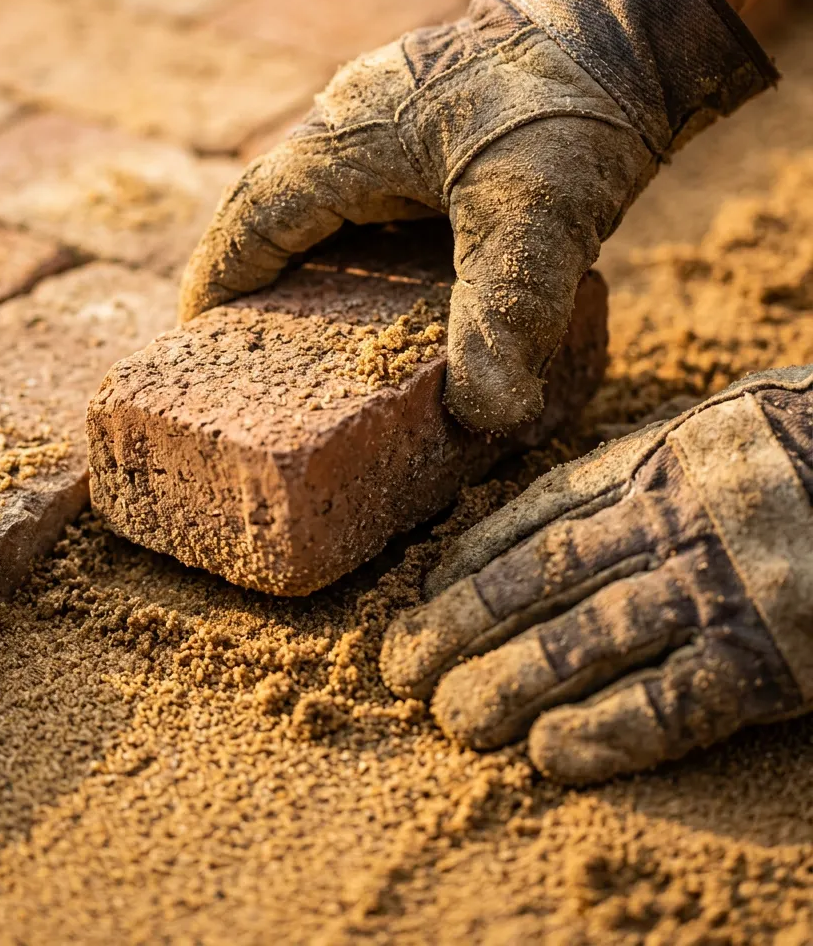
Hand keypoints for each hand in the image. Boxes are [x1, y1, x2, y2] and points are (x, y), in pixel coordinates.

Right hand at [180, 0, 774, 434]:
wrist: (630, 22)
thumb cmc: (572, 102)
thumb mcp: (540, 213)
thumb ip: (507, 314)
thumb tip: (484, 416)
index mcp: (346, 141)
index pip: (253, 216)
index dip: (220, 278)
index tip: (194, 335)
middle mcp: (354, 125)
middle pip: (274, 204)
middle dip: (251, 270)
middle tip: (241, 339)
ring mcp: (393, 121)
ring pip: (322, 198)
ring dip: (306, 256)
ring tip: (307, 325)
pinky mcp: (435, 129)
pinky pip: (371, 193)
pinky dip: (362, 243)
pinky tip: (390, 284)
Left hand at [380, 366, 812, 783]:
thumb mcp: (734, 421)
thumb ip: (656, 460)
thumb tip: (569, 515)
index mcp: (668, 453)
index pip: (541, 510)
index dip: (473, 555)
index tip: (425, 591)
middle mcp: (682, 516)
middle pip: (541, 578)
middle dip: (461, 625)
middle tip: (400, 667)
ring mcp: (728, 588)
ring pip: (586, 642)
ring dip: (507, 685)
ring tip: (450, 719)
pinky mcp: (778, 660)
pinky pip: (672, 705)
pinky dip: (605, 734)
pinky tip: (548, 755)